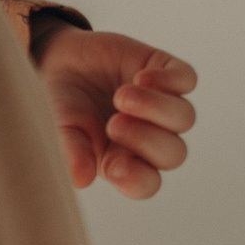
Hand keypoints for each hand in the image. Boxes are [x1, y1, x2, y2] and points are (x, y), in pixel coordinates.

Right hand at [33, 26, 199, 198]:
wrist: (58, 60)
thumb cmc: (59, 104)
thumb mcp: (58, 128)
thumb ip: (72, 152)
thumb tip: (81, 181)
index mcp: (122, 161)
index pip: (145, 183)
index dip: (136, 179)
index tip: (115, 168)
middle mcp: (148, 138)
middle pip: (173, 153)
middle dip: (146, 140)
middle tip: (114, 125)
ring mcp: (161, 105)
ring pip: (184, 117)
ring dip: (156, 108)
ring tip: (122, 96)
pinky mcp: (165, 72)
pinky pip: (186, 80)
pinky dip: (168, 81)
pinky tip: (139, 76)